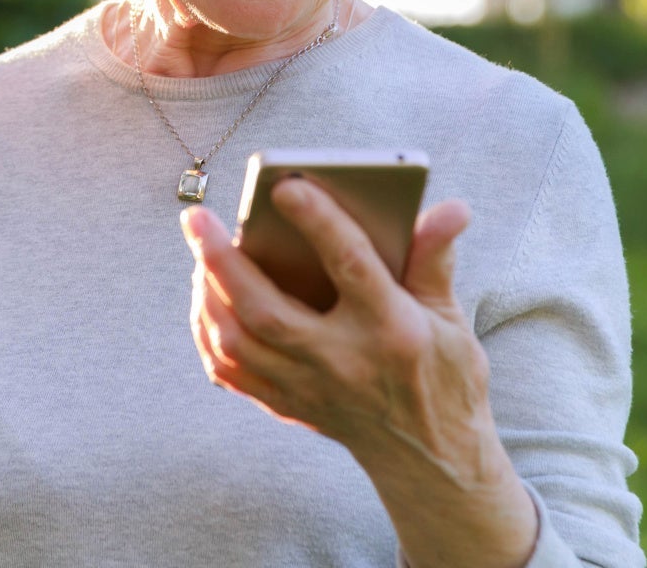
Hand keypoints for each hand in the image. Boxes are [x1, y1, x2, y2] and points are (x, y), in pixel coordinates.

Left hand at [181, 181, 537, 567]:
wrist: (431, 461)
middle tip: (196, 218)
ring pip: (238, 342)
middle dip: (223, 261)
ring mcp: (310, 390)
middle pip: (268, 311)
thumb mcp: (450, 318)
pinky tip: (203, 298)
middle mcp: (344, 363)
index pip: (352, 266)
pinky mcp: (288, 407)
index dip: (320, 223)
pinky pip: (230, 371)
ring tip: (198, 248)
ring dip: (207, 293)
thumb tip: (450, 207)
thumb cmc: (443, 376)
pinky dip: (208, 332)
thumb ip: (434, 259)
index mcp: (392, 330)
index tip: (285, 185)